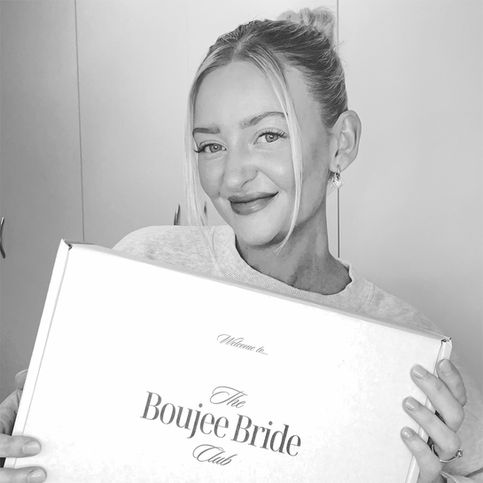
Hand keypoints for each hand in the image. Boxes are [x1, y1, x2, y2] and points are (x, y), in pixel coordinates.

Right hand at [0, 369, 46, 481]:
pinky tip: (39, 482)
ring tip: (40, 477)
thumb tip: (26, 376)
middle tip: (40, 471)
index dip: (12, 446)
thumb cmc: (15, 419)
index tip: (36, 446)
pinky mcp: (4, 474)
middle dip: (14, 475)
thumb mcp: (18, 402)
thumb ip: (23, 389)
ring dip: (17, 481)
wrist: (17, 437)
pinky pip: (8, 482)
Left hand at [400, 359, 465, 482]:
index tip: (441, 361)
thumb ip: (401, 391)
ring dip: (428, 417)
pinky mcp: (428, 472)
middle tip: (415, 372)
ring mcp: (439, 453)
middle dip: (436, 390)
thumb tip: (385, 361)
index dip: (453, 379)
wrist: (395, 469)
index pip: (457, 396)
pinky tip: (405, 432)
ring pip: (448, 438)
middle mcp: (446, 433)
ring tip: (407, 402)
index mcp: (443, 416)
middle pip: (455, 412)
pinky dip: (419, 447)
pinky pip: (431, 463)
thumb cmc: (397, 432)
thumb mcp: (400, 409)